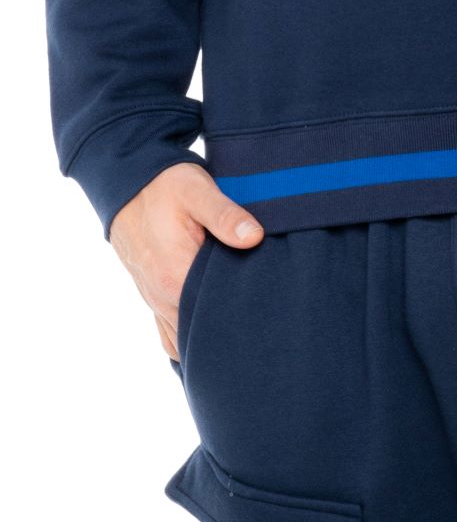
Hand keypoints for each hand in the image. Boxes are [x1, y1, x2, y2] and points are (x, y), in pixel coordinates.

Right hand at [109, 163, 263, 360]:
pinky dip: (189, 334)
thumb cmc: (164, 187)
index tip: (265, 311)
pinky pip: (169, 332)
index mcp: (175, 277)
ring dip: (209, 333)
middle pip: (201, 332)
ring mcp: (154, 300)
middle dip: (230, 330)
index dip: (242, 318)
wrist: (126, 184)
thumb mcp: (198, 192)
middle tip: (261, 321)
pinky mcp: (152, 295)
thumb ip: (226, 216)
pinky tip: (212, 328)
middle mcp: (162, 297)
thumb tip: (255, 238)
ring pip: (184, 337)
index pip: (214, 317)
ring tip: (241, 325)